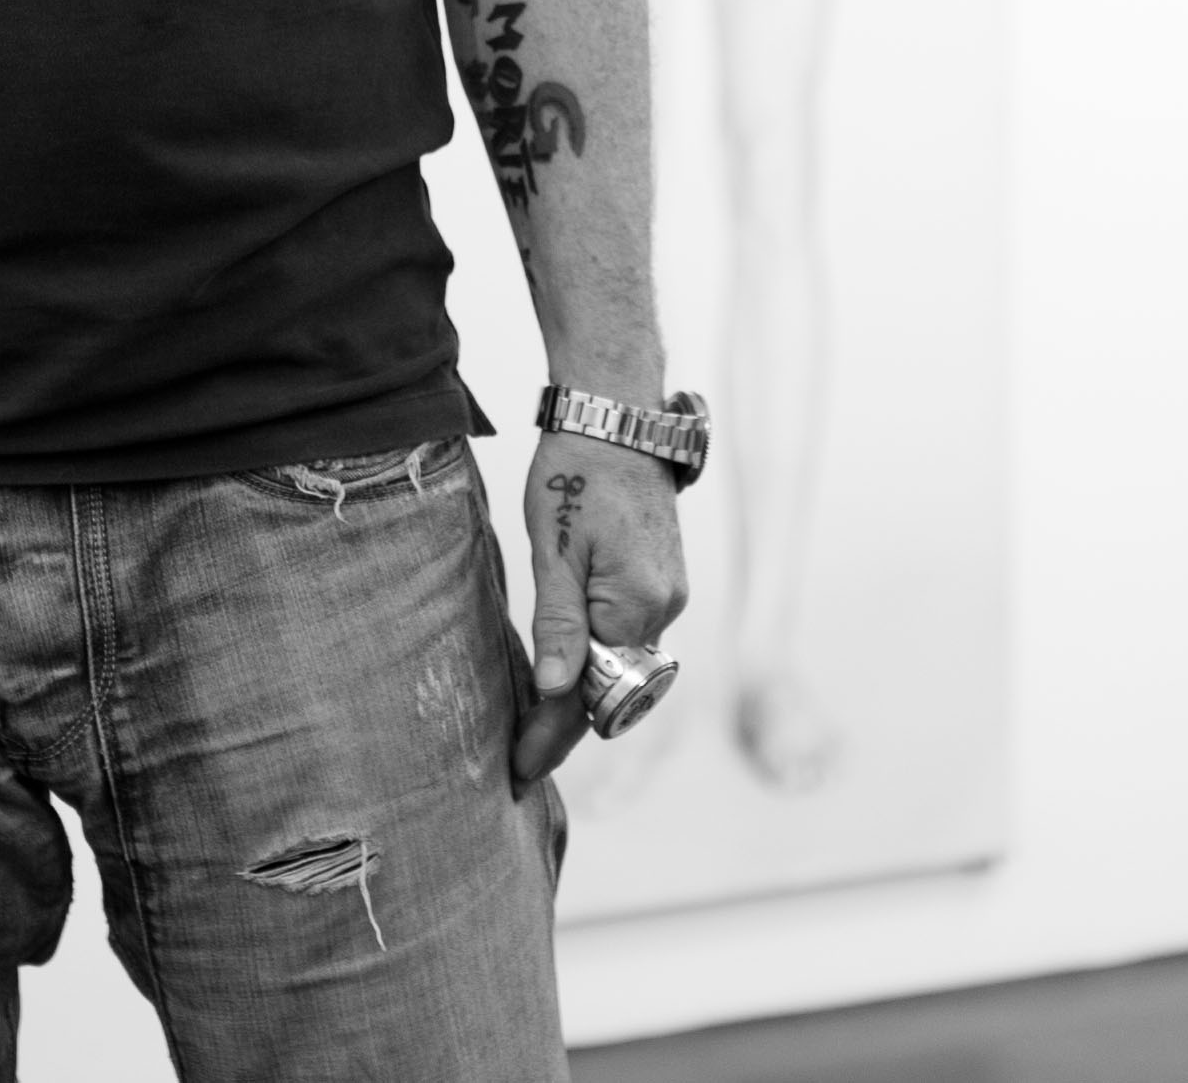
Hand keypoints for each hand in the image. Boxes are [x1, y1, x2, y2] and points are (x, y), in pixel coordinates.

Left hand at [513, 430, 686, 787]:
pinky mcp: (664, 578)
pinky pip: (630, 630)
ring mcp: (669, 593)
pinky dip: (601, 646)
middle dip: (569, 713)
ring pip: (623, 658)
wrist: (616, 417)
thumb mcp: (554, 548)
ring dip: (585, 677)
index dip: (553, 735)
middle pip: (615, 684)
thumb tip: (554, 691)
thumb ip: (558, 623)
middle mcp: (664, 607)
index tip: (520, 770)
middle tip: (518, 742)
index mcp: (635, 604)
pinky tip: (569, 650)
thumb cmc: (576, 472)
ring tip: (534, 704)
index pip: (595, 692)